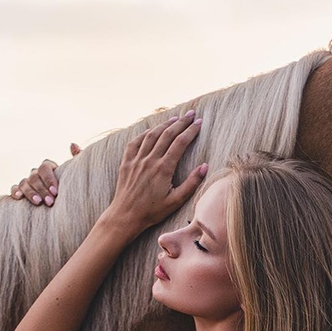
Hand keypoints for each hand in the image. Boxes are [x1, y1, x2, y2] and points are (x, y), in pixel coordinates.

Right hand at [11, 143, 79, 205]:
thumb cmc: (71, 187)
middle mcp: (36, 173)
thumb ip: (76, 159)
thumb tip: (73, 144)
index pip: (45, 167)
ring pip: (24, 183)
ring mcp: (27, 182)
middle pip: (34, 177)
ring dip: (30, 193)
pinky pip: (15, 188)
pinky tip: (19, 197)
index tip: (55, 192)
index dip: (49, 179)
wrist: (65, 203)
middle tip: (50, 202)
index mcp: (49, 167)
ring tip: (38, 203)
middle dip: (42, 190)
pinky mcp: (20, 191)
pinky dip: (15, 191)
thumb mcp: (75, 174)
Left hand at [105, 112, 206, 235]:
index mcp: (164, 168)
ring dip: (164, 124)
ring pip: (152, 135)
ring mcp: (137, 160)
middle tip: (190, 114)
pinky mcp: (127, 162)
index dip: (191, 130)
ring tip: (175, 119)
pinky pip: (136, 142)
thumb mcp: (176, 201)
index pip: (180, 143)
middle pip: (167, 134)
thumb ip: (191, 183)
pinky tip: (152, 130)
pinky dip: (145, 133)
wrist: (126, 216)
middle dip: (181, 122)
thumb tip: (205, 166)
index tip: (199, 123)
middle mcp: (150, 160)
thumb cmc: (152, 211)